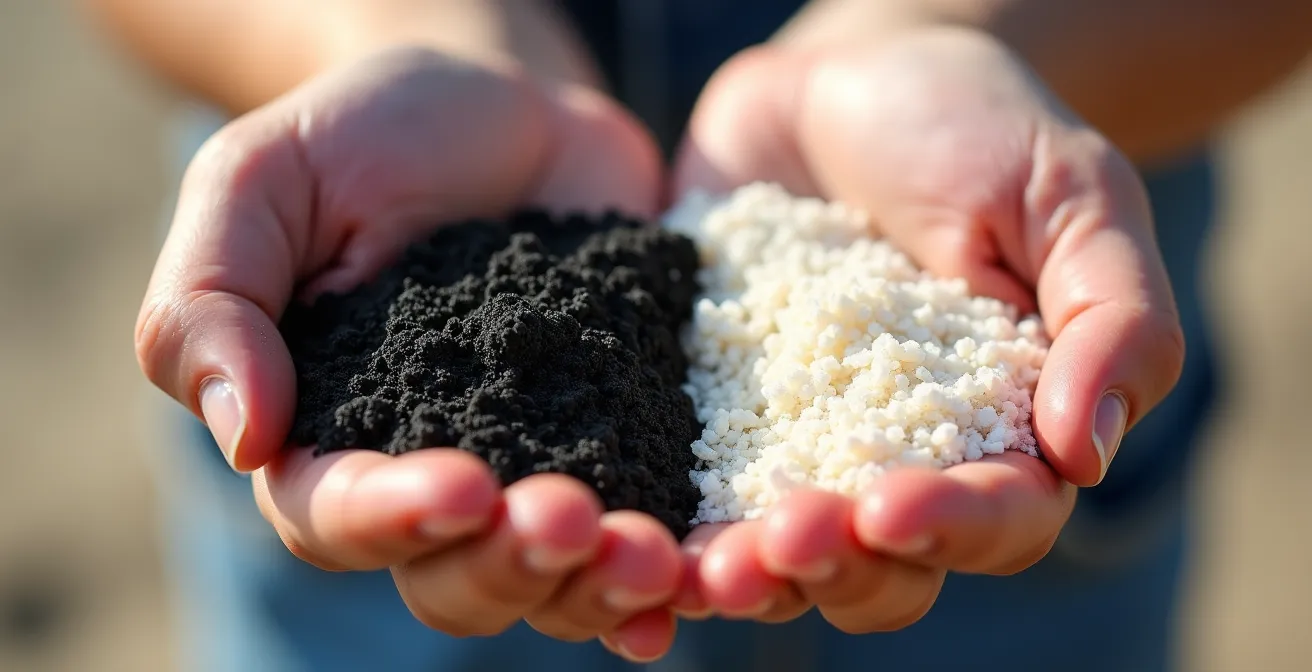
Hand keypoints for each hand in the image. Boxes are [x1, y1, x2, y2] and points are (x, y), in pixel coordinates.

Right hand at [136, 47, 679, 660]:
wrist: (501, 104)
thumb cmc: (361, 136)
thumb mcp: (259, 184)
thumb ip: (211, 303)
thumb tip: (243, 438)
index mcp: (325, 436)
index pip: (336, 517)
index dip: (392, 518)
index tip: (459, 486)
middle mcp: (430, 475)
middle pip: (454, 579)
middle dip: (510, 564)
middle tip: (568, 519)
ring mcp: (536, 465)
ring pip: (552, 578)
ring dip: (599, 583)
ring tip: (654, 555)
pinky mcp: (624, 437)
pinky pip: (645, 525)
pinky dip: (671, 567)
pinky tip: (696, 572)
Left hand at [670, 27, 1184, 629]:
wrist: (847, 79)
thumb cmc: (979, 129)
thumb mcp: (1071, 196)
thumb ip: (1112, 320)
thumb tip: (1085, 456)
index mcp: (1006, 433)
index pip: (999, 518)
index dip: (949, 528)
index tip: (888, 508)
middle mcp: (899, 460)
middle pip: (882, 569)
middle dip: (835, 569)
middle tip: (783, 540)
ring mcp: (794, 445)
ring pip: (779, 554)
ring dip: (744, 575)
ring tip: (701, 566)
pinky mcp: (706, 414)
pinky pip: (683, 490)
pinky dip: (664, 530)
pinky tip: (629, 535)